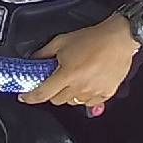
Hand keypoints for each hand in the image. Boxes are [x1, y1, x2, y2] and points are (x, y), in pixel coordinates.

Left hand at [18, 15, 139, 107]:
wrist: (119, 38)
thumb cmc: (93, 38)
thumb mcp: (62, 41)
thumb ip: (44, 53)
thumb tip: (33, 60)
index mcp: (67, 74)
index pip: (42, 93)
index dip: (30, 97)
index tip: (24, 97)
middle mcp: (80, 86)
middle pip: (57, 100)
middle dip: (53, 91)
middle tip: (57, 79)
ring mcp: (93, 92)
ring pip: (72, 102)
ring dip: (69, 94)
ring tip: (75, 78)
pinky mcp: (105, 94)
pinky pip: (89, 103)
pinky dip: (84, 96)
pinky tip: (87, 83)